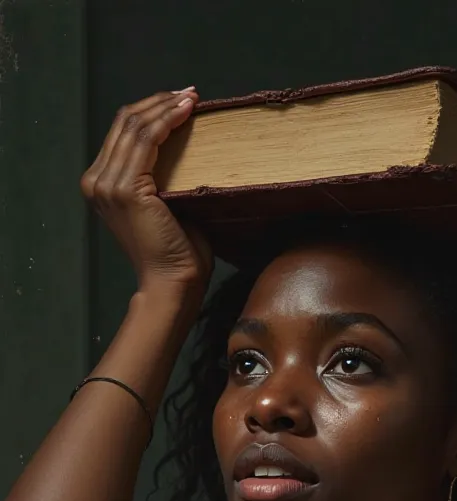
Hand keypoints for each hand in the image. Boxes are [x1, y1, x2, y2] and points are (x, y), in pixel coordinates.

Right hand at [81, 88, 213, 293]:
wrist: (172, 282)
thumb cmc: (177, 252)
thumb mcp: (166, 205)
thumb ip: (163, 177)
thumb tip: (185, 146)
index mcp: (101, 184)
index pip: (122, 133)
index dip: (150, 111)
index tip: (180, 100)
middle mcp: (97, 181)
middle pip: (125, 123)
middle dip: (158, 102)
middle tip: (188, 93)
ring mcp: (107, 184)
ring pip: (135, 127)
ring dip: (165, 107)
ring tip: (190, 97)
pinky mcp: (125, 188)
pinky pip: (146, 141)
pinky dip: (167, 121)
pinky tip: (186, 112)